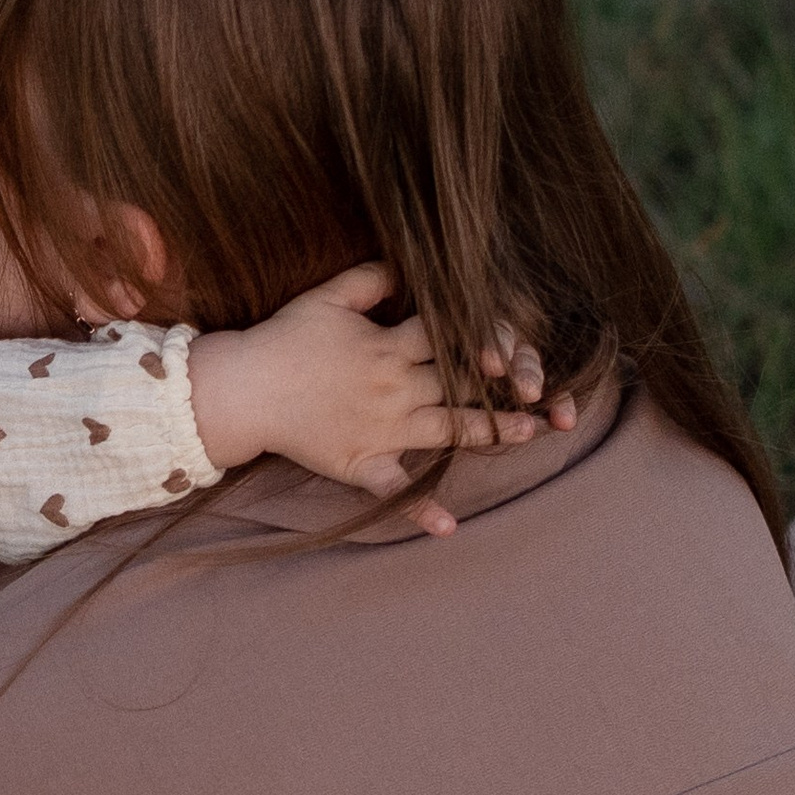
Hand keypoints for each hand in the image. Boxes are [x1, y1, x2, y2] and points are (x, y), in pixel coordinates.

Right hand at [187, 265, 577, 535]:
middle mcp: (393, 387)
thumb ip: (370, 279)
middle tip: (552, 387)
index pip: (450, 333)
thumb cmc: (284, 339)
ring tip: (532, 433)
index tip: (521, 335)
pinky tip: (450, 526)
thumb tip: (406, 267)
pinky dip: (421, 507)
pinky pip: (395, 488)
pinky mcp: (361, 463)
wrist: (242, 390)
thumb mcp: (326, 297)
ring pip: (448, 430)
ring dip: (492, 432)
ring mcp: (381, 429)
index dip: (487, 331)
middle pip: (462, 382)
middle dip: (507, 383)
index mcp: (388, 345)